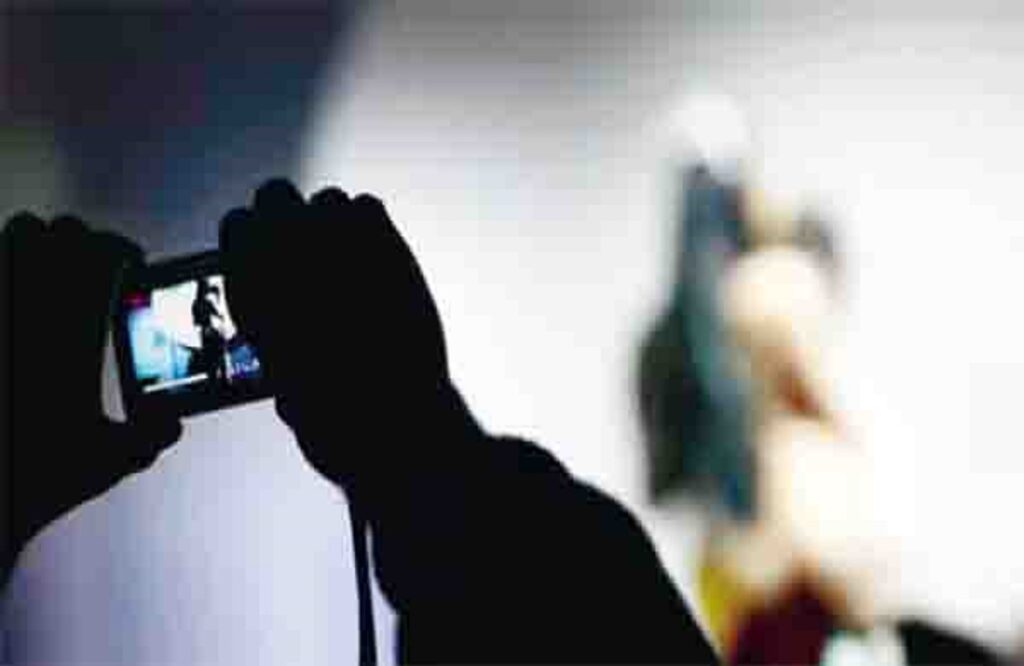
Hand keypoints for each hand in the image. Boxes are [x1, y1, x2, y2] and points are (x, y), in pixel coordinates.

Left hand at [2, 213, 180, 578]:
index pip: (108, 252)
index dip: (127, 250)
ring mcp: (2, 306)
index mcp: (76, 328)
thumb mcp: (109, 462)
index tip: (135, 266)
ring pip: (19, 232)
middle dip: (84, 241)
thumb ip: (150, 438)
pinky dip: (8, 263)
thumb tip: (173, 422)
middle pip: (63, 231)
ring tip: (51, 273)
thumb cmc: (35, 476)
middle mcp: (32, 304)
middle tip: (95, 268)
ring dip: (39, 243)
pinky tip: (20, 305)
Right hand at [218, 180, 452, 492]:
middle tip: (304, 248)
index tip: (264, 254)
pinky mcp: (385, 239)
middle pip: (274, 194)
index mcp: (249, 281)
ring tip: (346, 259)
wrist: (390, 414)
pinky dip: (369, 224)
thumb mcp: (282, 378)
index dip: (252, 240)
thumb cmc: (332, 409)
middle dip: (285, 216)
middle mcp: (283, 248)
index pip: (238, 225)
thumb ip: (275, 335)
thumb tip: (281, 322)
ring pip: (326, 199)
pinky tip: (376, 254)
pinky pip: (368, 206)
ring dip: (330, 221)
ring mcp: (336, 237)